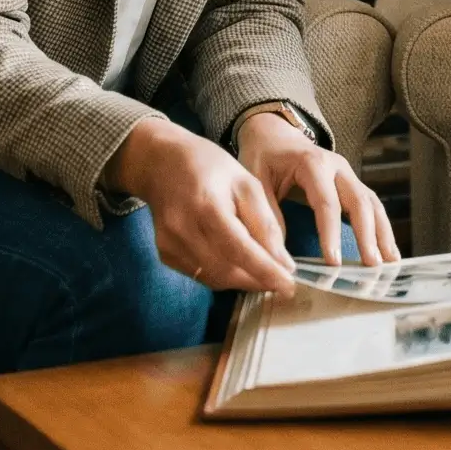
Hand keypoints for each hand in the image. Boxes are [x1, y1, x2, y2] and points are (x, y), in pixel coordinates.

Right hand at [105, 117, 295, 294]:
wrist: (161, 163)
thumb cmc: (210, 167)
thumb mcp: (247, 183)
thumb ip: (264, 222)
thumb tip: (283, 263)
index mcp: (208, 206)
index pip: (240, 250)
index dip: (265, 272)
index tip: (289, 286)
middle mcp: (184, 230)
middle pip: (227, 270)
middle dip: (258, 280)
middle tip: (281, 279)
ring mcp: (171, 244)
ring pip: (215, 278)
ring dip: (242, 280)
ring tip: (261, 271)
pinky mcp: (165, 254)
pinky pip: (201, 274)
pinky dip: (222, 274)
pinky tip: (234, 261)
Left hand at [236, 111, 400, 267]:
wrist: (274, 133)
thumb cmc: (263, 156)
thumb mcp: (255, 179)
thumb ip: (267, 213)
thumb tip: (279, 253)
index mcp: (312, 163)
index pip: (326, 202)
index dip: (331, 233)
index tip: (334, 262)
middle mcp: (336, 166)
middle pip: (359, 201)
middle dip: (367, 235)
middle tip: (371, 266)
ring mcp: (347, 174)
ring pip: (371, 203)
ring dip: (382, 233)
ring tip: (390, 262)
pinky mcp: (351, 183)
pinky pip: (371, 205)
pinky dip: (381, 227)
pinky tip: (388, 251)